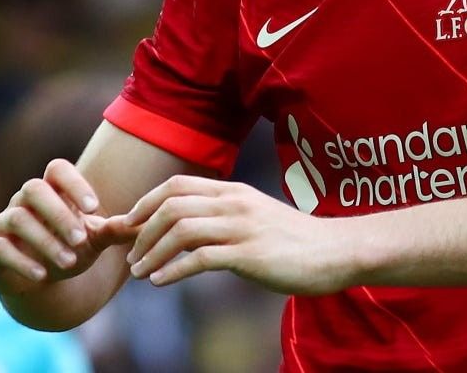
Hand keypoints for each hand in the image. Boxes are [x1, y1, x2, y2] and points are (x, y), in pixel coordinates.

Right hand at [0, 158, 122, 295]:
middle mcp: (24, 201)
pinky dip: (22, 262)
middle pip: (33, 189)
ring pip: (17, 219)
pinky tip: (43, 275)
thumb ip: (116, 230)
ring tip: (69, 262)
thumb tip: (146, 223)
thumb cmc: (71, 248)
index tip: (95, 207)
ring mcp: (4, 223)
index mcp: (51, 190)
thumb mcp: (95, 239)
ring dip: (45, 240)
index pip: (57, 169)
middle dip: (58, 213)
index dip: (74, 183)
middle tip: (80, 239)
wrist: (41, 278)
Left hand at [120, 175, 351, 295]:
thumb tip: (187, 233)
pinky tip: (160, 281)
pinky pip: (200, 258)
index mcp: (235, 192)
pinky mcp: (250, 254)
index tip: (130, 226)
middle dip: (141, 230)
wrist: (336, 252)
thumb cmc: (296, 241)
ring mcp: (243, 227)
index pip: (177, 185)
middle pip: (172, 204)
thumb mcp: (256, 219)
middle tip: (130, 255)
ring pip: (181, 229)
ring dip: (151, 252)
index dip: (145, 203)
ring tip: (139, 273)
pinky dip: (172, 270)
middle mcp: (236, 204)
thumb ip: (224, 218)